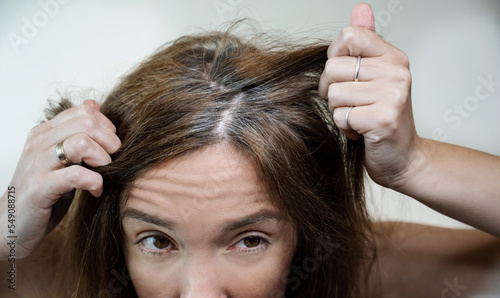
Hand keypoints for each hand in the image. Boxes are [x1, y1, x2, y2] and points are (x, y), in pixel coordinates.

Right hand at [0, 100, 120, 258]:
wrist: (12, 226)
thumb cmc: (45, 193)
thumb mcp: (63, 158)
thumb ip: (77, 133)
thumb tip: (94, 105)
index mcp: (45, 132)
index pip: (85, 112)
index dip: (107, 128)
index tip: (110, 148)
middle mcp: (39, 142)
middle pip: (87, 123)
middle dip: (110, 141)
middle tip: (112, 161)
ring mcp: (38, 164)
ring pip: (82, 143)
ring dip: (103, 159)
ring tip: (104, 173)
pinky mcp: (40, 188)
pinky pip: (76, 175)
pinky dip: (94, 182)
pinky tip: (95, 190)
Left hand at [318, 3, 419, 187]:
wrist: (403, 156)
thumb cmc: (383, 116)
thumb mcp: (375, 76)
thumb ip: (365, 43)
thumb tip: (361, 9)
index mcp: (392, 56)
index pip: (348, 36)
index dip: (334, 57)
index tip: (344, 75)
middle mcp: (396, 71)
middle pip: (333, 67)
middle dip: (332, 90)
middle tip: (351, 102)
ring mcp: (392, 94)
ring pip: (333, 93)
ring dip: (339, 111)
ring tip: (358, 116)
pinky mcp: (383, 118)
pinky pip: (340, 115)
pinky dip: (345, 127)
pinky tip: (361, 130)